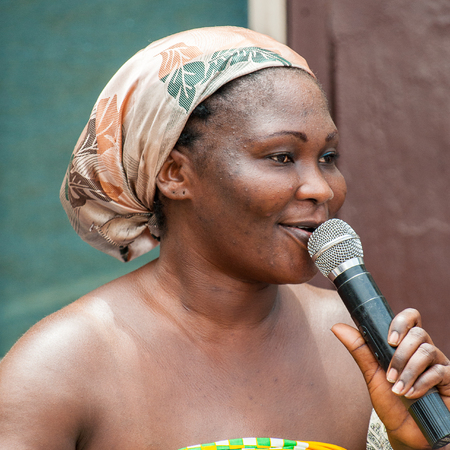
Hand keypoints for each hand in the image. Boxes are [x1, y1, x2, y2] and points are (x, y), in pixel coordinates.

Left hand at [332, 308, 449, 449]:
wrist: (406, 434)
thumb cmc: (391, 403)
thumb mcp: (372, 374)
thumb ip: (359, 350)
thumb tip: (336, 326)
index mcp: (407, 345)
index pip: (411, 318)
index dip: (401, 321)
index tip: (389, 340)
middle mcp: (424, 351)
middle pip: (418, 333)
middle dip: (400, 355)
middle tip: (389, 374)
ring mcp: (438, 365)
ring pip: (427, 351)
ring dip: (407, 371)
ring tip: (397, 389)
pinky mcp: (449, 381)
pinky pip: (439, 372)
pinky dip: (421, 383)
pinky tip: (411, 395)